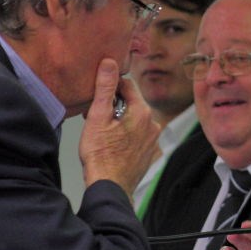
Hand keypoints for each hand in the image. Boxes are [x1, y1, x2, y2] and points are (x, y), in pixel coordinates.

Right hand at [79, 58, 159, 196]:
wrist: (110, 186)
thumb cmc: (101, 155)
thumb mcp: (97, 116)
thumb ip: (105, 88)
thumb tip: (109, 63)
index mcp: (142, 111)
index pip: (127, 85)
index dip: (110, 87)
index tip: (97, 95)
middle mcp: (153, 123)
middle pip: (132, 103)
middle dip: (115, 105)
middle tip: (97, 117)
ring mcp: (154, 139)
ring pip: (135, 119)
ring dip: (121, 120)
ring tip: (104, 133)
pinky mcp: (151, 152)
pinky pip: (139, 135)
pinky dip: (128, 135)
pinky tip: (114, 144)